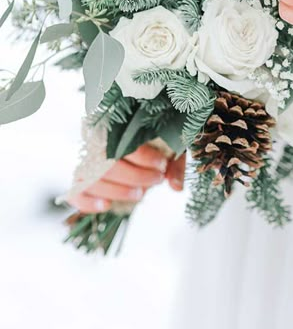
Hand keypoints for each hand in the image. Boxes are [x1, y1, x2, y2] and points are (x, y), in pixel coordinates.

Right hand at [69, 144, 185, 213]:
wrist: (133, 146)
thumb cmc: (152, 145)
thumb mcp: (167, 149)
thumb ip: (173, 165)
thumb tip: (175, 186)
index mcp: (115, 128)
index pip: (124, 142)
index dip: (144, 157)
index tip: (162, 166)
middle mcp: (95, 144)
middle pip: (109, 165)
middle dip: (136, 176)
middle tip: (157, 180)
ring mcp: (85, 164)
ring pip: (94, 181)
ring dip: (119, 191)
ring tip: (141, 194)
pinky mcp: (80, 182)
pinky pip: (76, 194)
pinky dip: (89, 203)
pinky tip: (107, 206)